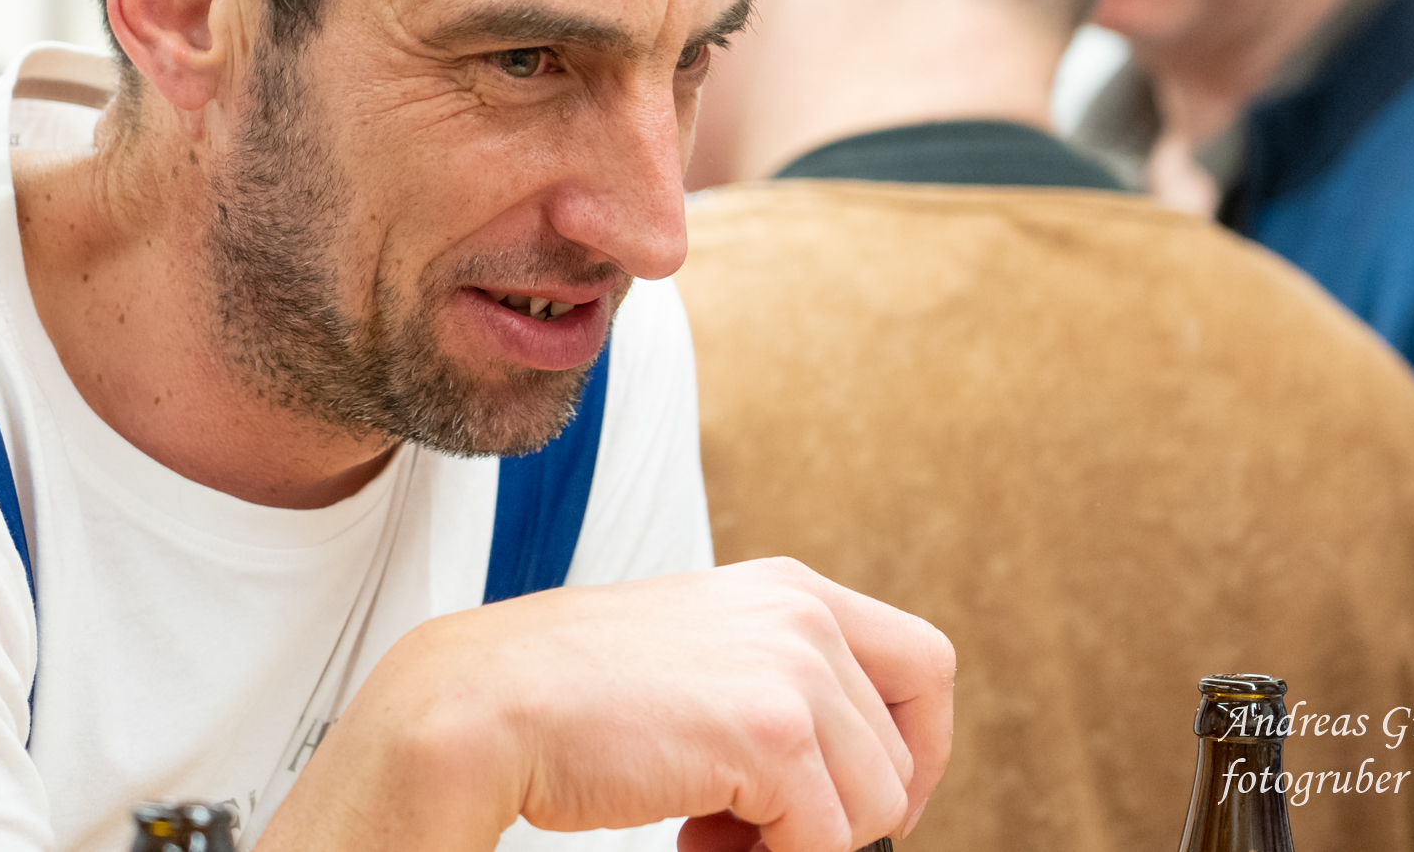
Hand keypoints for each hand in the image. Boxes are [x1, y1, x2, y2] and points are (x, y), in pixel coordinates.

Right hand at [255, 557, 954, 851]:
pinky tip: (688, 836)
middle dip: (848, 813)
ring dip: (801, 843)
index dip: (913, 748)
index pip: (925, 665)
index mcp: (791, 588)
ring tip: (706, 830)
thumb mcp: (704, 656)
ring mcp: (794, 668)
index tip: (855, 802)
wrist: (488, 701)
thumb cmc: (579, 693)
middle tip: (752, 828)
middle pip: (904, 752)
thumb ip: (777, 683)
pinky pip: (829, 842)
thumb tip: (856, 785)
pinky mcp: (774, 733)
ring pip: (876, 808)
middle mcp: (804, 613)